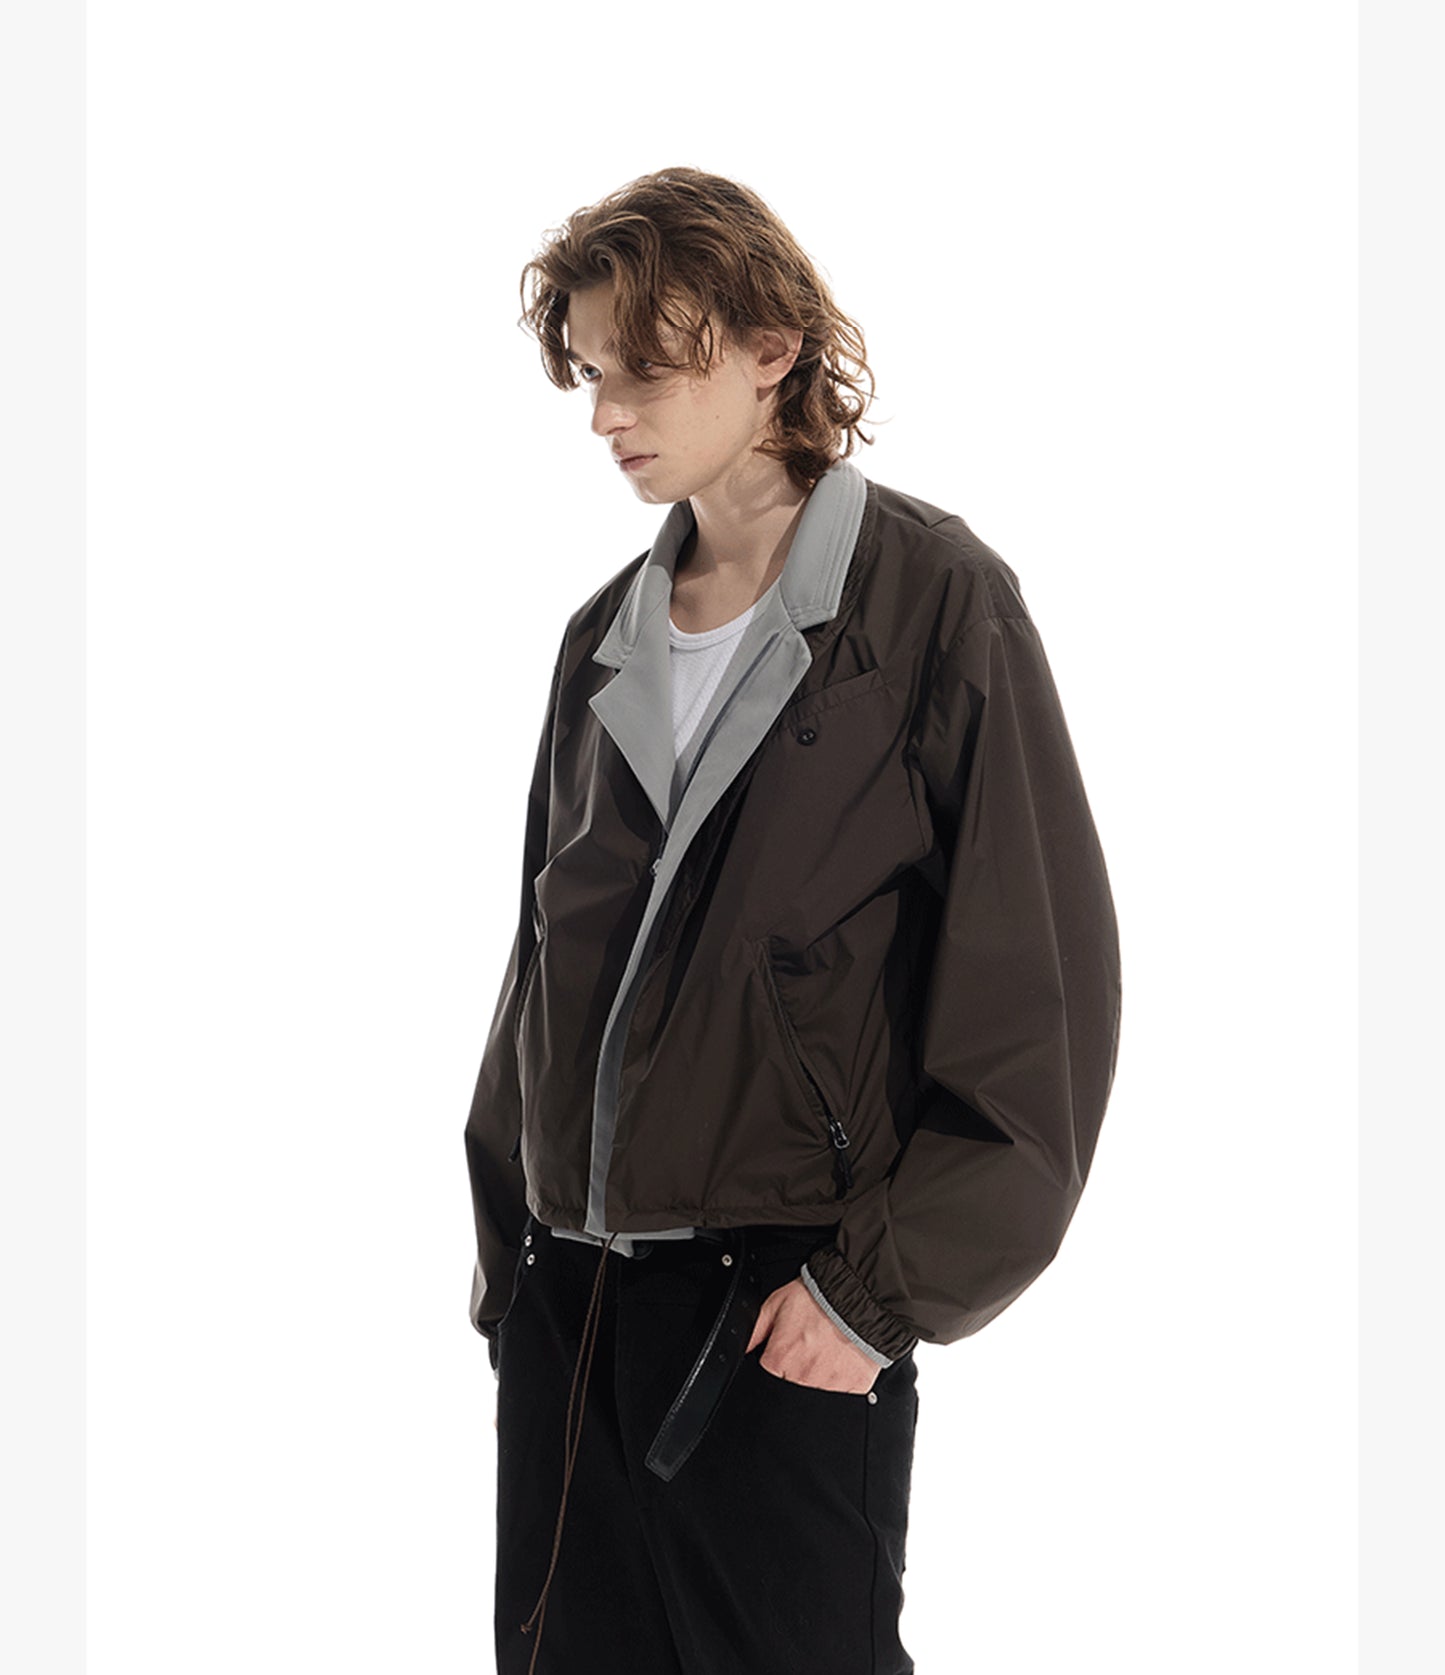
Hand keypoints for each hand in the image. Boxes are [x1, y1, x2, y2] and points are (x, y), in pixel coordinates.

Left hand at [744, 1277, 879, 1394]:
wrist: (859, 1296)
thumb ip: (753, 1332)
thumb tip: (738, 1351)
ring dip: (819, 1373)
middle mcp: (802, 1377)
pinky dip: (841, 1378)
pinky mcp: (854, 1389)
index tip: (790, 1345)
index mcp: (781, 1359)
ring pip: (816, 1390)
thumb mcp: (776, 1304)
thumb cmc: (819, 1297)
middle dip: (796, 1368)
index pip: (768, 1374)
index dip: (777, 1358)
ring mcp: (829, 1387)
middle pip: (790, 1385)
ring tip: (826, 1349)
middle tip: (809, 1344)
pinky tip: (841, 1358)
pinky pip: (842, 1393)